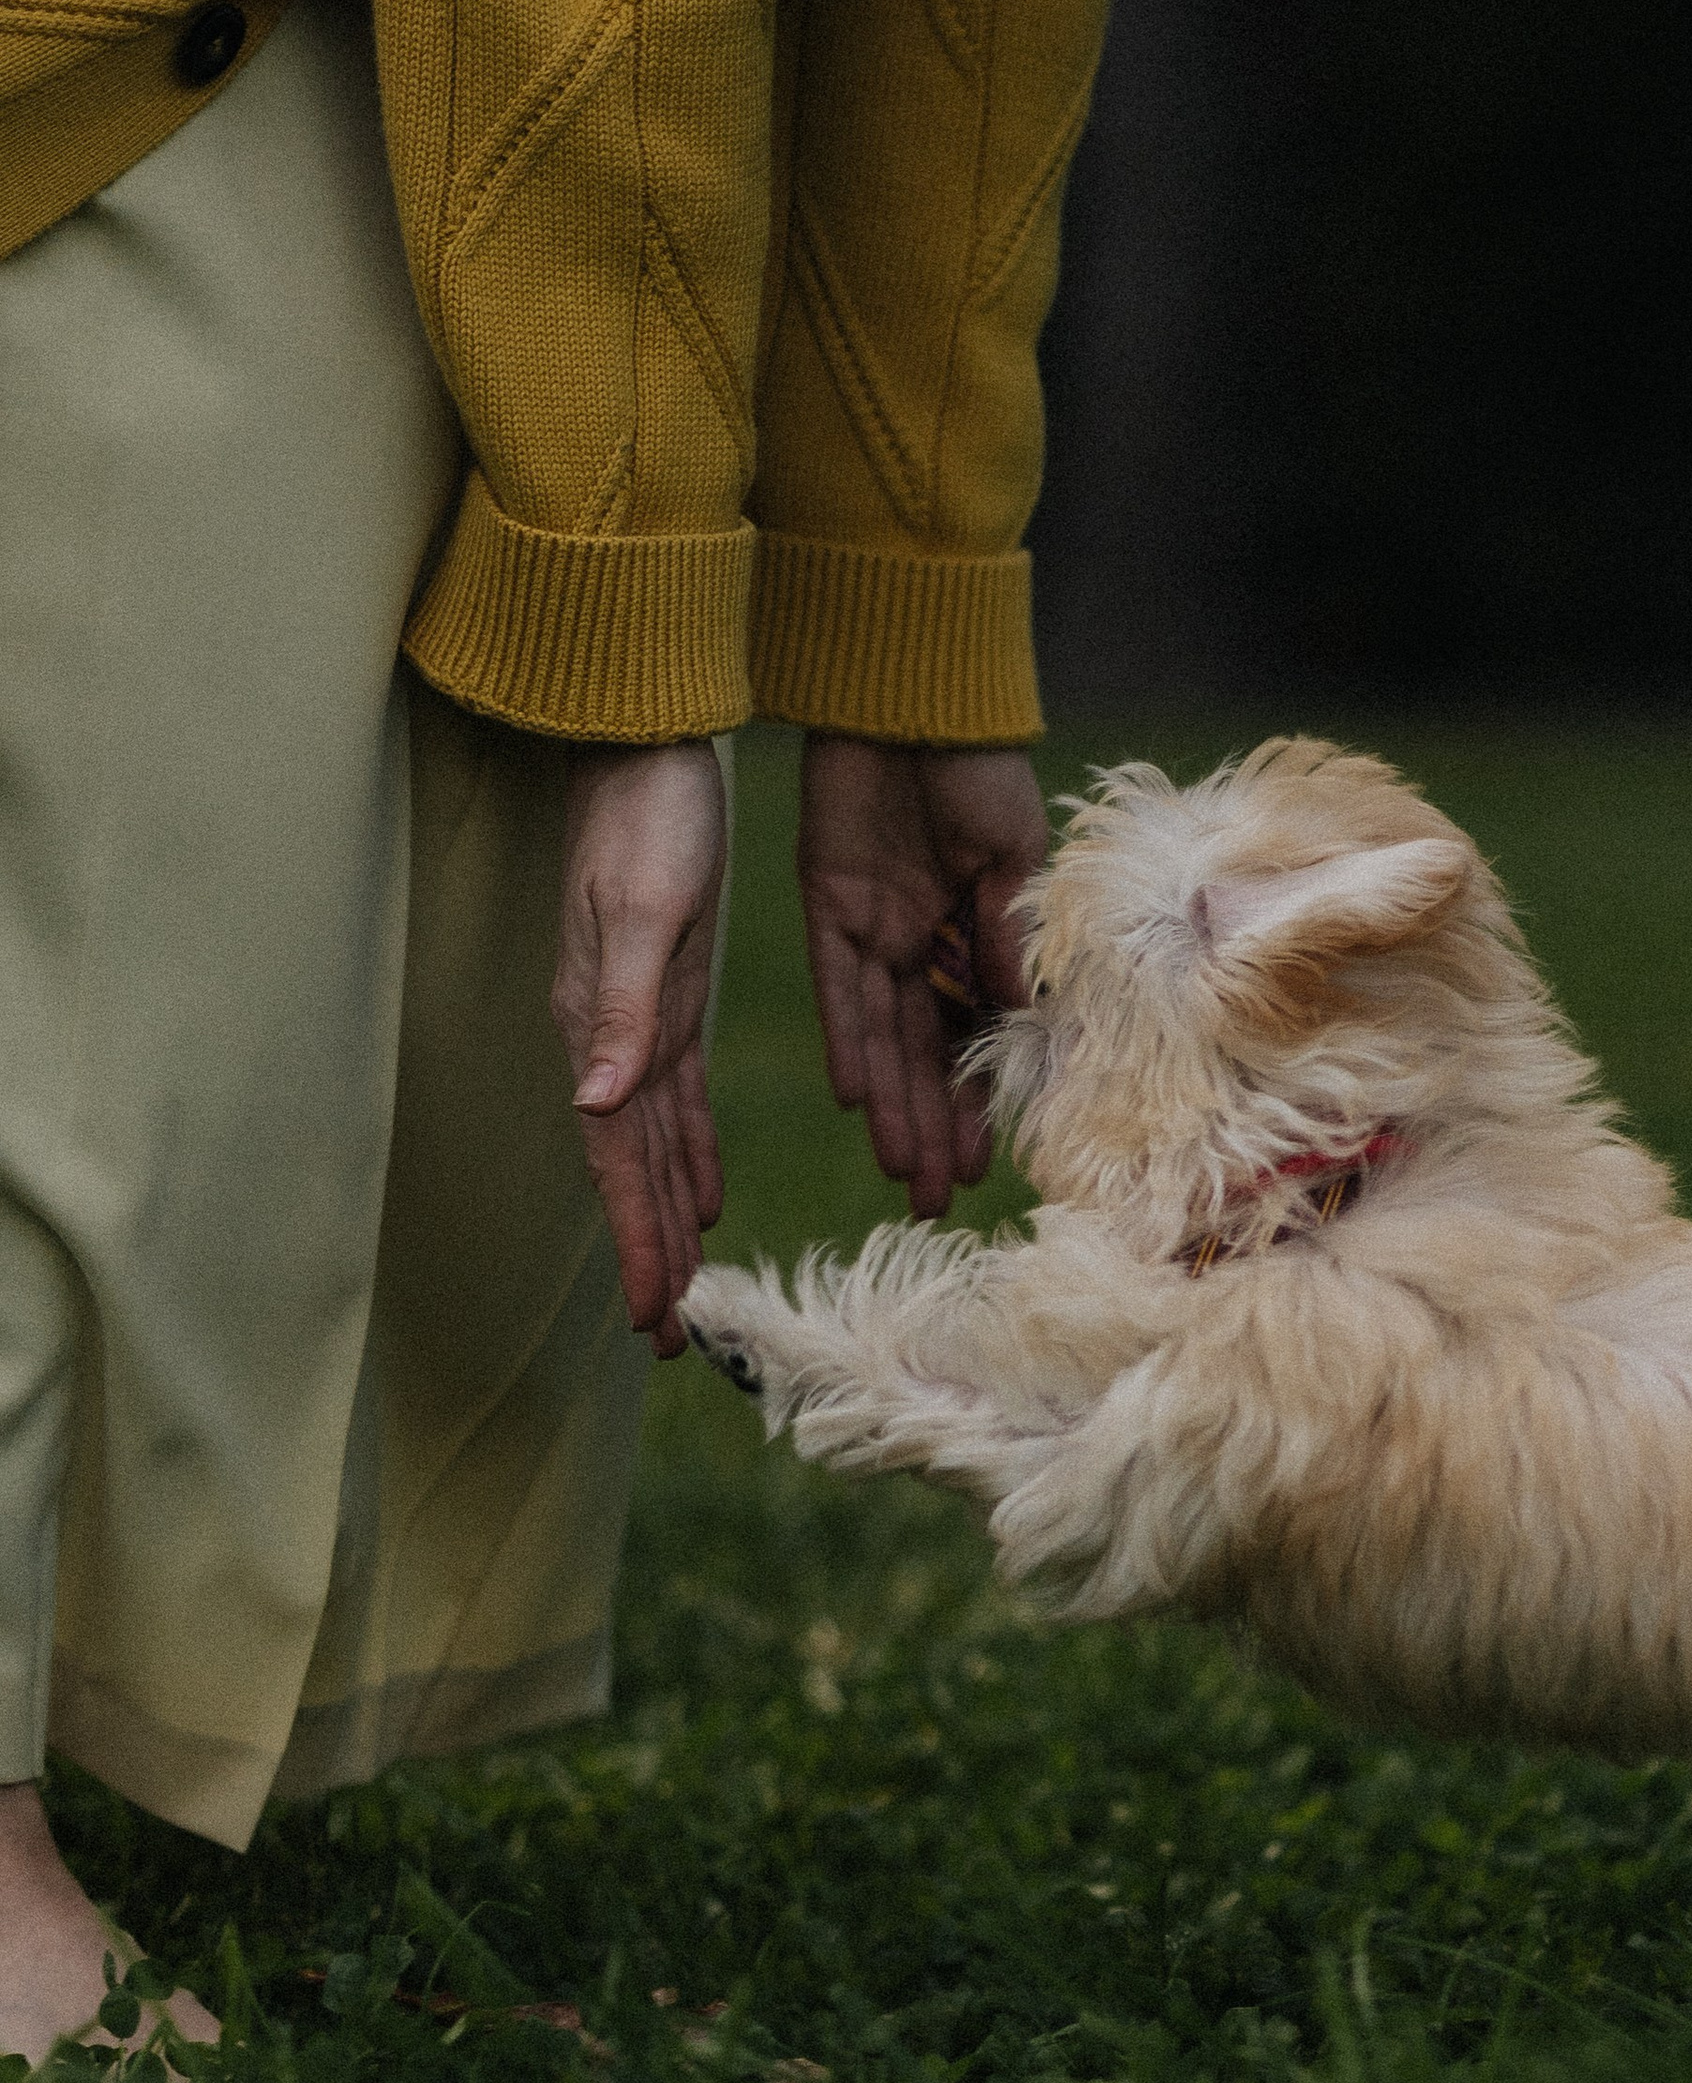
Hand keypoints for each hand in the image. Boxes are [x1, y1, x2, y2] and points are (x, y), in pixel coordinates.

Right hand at [554, 740, 727, 1353]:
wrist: (643, 747)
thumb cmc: (645, 820)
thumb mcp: (640, 912)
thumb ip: (619, 1010)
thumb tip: (595, 1104)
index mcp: (602, 1028)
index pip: (618, 1158)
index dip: (635, 1237)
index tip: (651, 1314)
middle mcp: (611, 1037)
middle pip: (631, 1169)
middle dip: (648, 1251)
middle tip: (668, 1335)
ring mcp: (636, 1019)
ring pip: (653, 1145)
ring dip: (667, 1217)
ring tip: (682, 1286)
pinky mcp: (667, 996)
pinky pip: (676, 1101)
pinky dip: (688, 1155)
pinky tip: (705, 1194)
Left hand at [798, 736, 1047, 1216]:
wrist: (919, 692)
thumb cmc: (981, 764)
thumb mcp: (1012, 860)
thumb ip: (1005, 940)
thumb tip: (1015, 1020)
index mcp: (973, 930)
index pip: (974, 1035)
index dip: (977, 1099)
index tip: (988, 1163)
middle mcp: (920, 940)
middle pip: (922, 1053)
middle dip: (931, 1128)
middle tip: (936, 1200)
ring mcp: (872, 925)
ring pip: (882, 1037)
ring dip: (893, 1108)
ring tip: (904, 1174)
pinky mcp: (827, 903)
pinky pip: (837, 990)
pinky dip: (849, 1043)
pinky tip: (860, 1099)